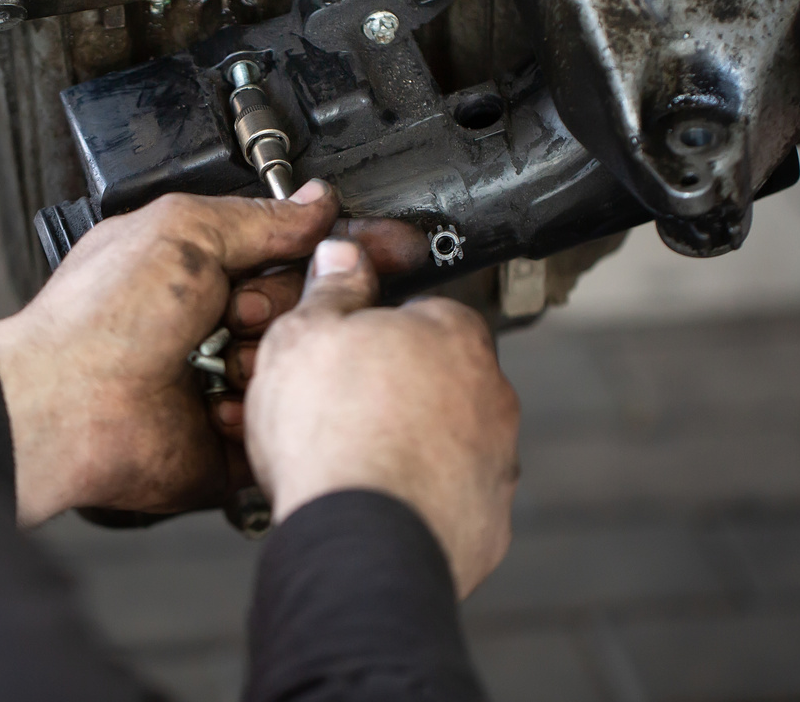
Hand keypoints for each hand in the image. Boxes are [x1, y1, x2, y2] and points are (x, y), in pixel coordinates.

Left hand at [0, 182, 424, 525]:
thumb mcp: (185, 231)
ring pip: (306, 364)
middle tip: (239, 308)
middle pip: (310, 305)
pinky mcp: (233, 442)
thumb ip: (261, 218)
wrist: (69, 406)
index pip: (298, 252)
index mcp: (206, 267)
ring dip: (270, 357)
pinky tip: (219, 401)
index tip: (386, 247)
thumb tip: (316, 202)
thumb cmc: (99, 318)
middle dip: (285, 304)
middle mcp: (220, 323)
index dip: (344, 250)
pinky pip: (286, 426)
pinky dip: (262, 411)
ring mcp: (228, 382)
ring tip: (223, 358)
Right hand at [243, 239, 519, 597]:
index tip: (346, 346)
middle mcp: (489, 393)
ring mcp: (495, 461)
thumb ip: (331, 290)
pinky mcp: (487, 521)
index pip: (422, 310)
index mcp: (452, 333)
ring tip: (351, 461)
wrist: (358, 541)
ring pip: (448, 439)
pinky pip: (450, 498)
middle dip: (397, 388)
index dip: (377, 328)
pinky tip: (374, 502)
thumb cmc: (333, 435)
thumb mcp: (304, 334)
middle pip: (439, 376)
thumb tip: (341, 257)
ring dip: (410, 445)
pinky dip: (418, 499)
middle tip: (340, 407)